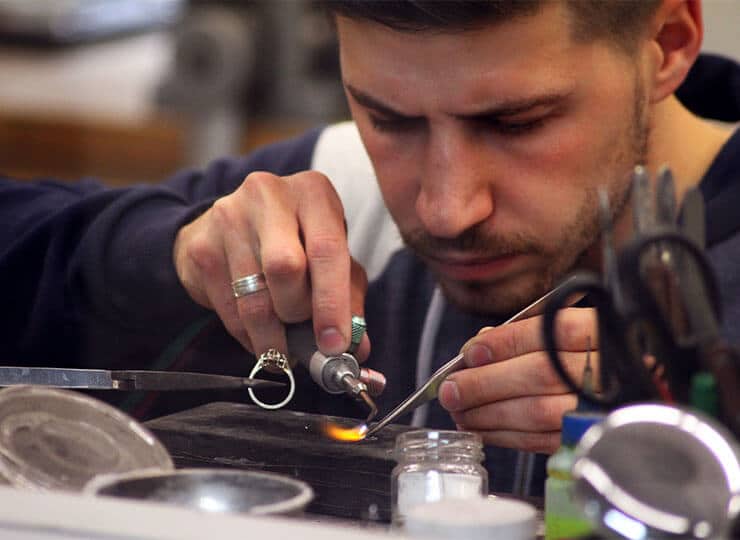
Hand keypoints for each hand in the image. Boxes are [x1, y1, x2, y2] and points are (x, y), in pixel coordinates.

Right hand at [172, 170, 369, 362]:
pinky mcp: (202, 247)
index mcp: (312, 192)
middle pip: (285, 268)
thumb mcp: (331, 257)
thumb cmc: (295, 241)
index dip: (333, 303)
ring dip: (273, 337)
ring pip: (254, 298)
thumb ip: (349, 297)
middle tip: (305, 333)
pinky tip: (259, 338)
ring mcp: (228, 217)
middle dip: (298, 313)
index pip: (326, 249)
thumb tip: (357, 346)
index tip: (335, 344)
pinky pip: (228, 309)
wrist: (231, 225)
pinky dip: (248, 336)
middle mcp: (268, 195)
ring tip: (284, 350)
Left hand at [438, 307, 597, 453]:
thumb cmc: (590, 357)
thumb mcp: (568, 332)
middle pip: (540, 373)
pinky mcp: (590, 438)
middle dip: (486, 383)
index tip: (470, 353)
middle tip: (452, 389)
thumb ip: (527, 333)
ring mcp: (602, 407)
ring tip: (460, 411)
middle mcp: (607, 369)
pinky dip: (506, 436)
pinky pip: (544, 440)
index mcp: (601, 331)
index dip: (505, 343)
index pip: (550, 332)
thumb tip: (479, 348)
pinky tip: (483, 428)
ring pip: (539, 411)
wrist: (631, 395)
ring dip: (490, 414)